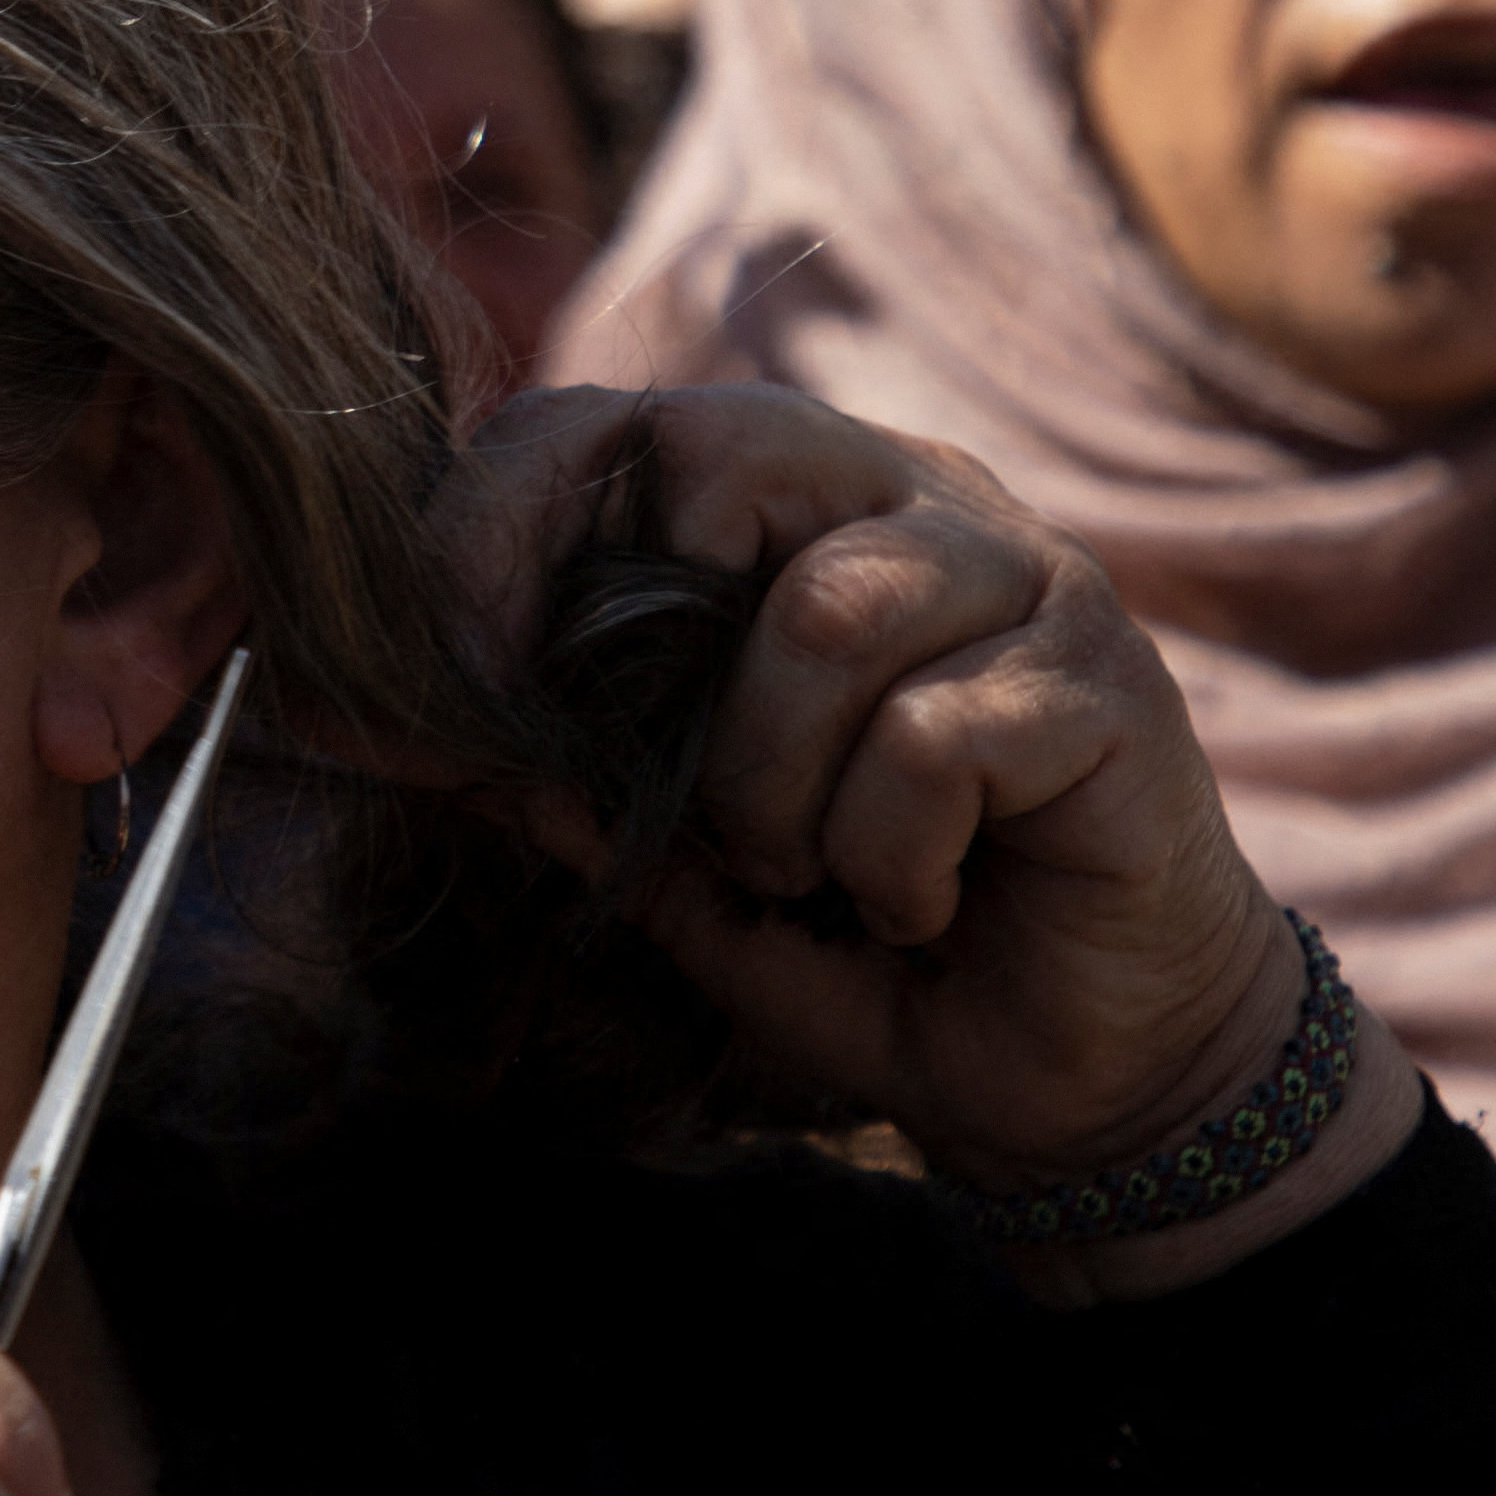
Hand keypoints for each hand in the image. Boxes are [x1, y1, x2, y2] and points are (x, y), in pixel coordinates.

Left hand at [439, 386, 1407, 1281]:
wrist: (1082, 1074)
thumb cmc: (869, 940)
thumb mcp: (681, 860)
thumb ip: (564, 776)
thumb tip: (387, 719)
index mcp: (802, 511)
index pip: (625, 421)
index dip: (511, 518)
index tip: (458, 665)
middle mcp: (919, 504)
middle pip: (734, 448)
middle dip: (651, 631)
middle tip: (673, 792)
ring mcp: (1030, 579)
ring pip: (829, 614)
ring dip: (776, 789)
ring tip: (803, 871)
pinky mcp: (1108, 685)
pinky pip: (933, 740)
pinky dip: (889, 855)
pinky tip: (914, 903)